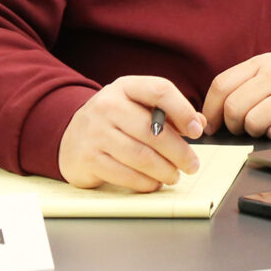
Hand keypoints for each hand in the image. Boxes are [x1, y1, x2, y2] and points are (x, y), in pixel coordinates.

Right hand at [58, 76, 205, 191]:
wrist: (71, 136)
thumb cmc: (115, 120)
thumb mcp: (138, 106)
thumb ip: (169, 112)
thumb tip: (199, 123)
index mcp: (126, 87)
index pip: (160, 90)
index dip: (183, 110)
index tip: (197, 131)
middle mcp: (108, 105)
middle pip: (153, 130)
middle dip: (179, 151)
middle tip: (192, 164)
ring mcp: (95, 132)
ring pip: (140, 155)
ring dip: (164, 170)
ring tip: (175, 176)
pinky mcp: (88, 159)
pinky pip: (125, 174)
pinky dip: (145, 182)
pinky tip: (155, 183)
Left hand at [202, 47, 270, 140]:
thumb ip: (249, 83)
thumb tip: (217, 111)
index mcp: (264, 62)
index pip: (222, 85)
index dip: (210, 110)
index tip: (212, 125)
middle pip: (234, 108)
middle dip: (233, 127)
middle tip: (243, 130)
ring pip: (253, 123)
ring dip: (256, 132)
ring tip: (270, 126)